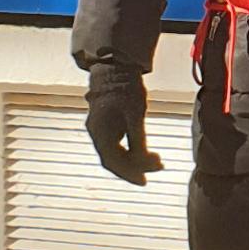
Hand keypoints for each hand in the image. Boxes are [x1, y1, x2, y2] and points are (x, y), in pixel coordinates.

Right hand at [85, 66, 160, 183]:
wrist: (114, 67)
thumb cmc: (125, 90)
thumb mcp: (135, 116)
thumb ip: (138, 141)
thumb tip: (144, 163)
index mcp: (101, 134)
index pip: (114, 162)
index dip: (129, 174)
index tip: (145, 181)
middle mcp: (96, 134)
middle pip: (113, 160)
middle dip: (132, 169)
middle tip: (150, 175)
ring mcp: (98, 128)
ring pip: (113, 152)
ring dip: (131, 160)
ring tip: (153, 162)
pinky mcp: (104, 122)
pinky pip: (114, 143)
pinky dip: (127, 150)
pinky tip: (140, 150)